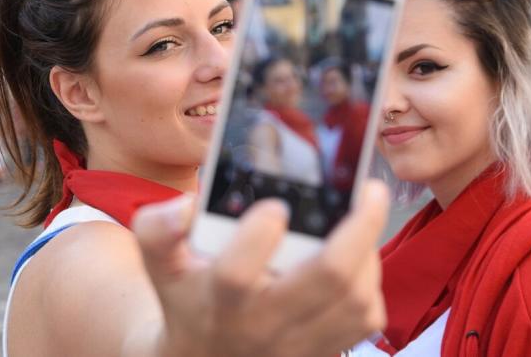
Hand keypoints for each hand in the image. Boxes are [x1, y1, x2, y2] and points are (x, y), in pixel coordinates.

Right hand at [133, 179, 389, 356]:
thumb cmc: (189, 300)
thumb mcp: (162, 265)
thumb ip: (159, 230)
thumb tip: (189, 204)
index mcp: (220, 303)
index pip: (236, 276)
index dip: (258, 236)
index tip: (275, 206)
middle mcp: (264, 327)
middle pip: (326, 281)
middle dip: (357, 228)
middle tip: (370, 190)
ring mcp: (301, 345)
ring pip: (356, 299)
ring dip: (369, 252)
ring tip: (363, 217)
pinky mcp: (327, 352)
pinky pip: (367, 318)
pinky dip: (371, 282)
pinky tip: (360, 256)